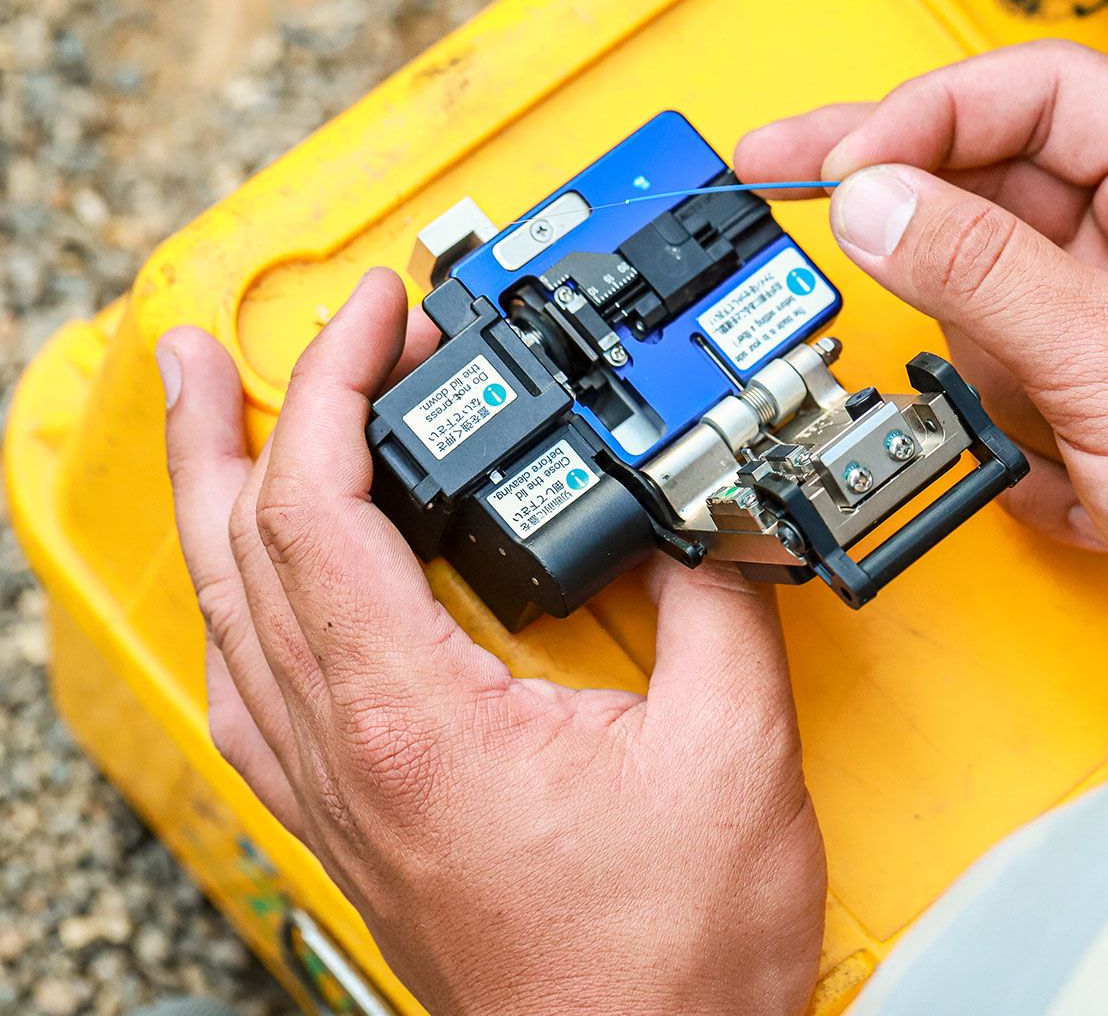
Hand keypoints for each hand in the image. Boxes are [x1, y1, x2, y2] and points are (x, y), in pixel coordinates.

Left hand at [158, 270, 824, 1015]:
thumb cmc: (669, 963)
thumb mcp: (732, 749)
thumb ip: (709, 601)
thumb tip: (689, 512)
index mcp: (415, 719)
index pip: (319, 509)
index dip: (337, 388)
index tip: (380, 317)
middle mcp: (349, 757)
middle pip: (237, 554)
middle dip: (223, 430)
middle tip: (214, 351)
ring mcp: (340, 800)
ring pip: (230, 624)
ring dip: (214, 511)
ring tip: (216, 438)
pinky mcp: (361, 828)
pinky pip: (258, 696)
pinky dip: (248, 609)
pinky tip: (265, 595)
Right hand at [737, 41, 1107, 792]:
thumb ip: (985, 272)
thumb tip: (878, 198)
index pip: (1039, 94)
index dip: (928, 115)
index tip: (841, 159)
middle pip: (1006, 187)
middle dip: (927, 229)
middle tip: (802, 196)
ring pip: (1004, 299)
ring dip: (989, 362)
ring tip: (1034, 420)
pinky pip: (1026, 388)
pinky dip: (1022, 435)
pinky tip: (1067, 479)